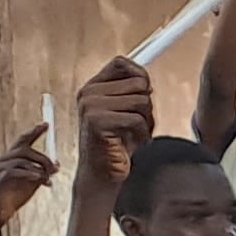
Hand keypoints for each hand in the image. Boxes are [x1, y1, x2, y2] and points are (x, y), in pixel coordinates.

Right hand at [0, 126, 57, 213]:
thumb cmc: (14, 196)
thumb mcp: (33, 182)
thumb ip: (43, 172)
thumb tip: (57, 164)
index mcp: (11, 159)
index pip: (23, 141)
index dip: (34, 132)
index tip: (45, 124)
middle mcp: (3, 160)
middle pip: (25, 148)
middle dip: (42, 157)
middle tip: (54, 169)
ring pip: (22, 159)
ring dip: (38, 168)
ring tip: (47, 179)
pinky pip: (16, 170)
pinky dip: (30, 174)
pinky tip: (40, 180)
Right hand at [71, 57, 152, 184]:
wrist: (102, 173)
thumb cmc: (117, 143)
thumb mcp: (126, 112)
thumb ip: (133, 91)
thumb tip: (146, 80)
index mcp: (93, 87)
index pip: (121, 62)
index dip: (140, 75)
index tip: (144, 94)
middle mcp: (88, 93)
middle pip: (139, 82)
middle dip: (147, 106)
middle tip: (137, 124)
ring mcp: (90, 106)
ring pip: (142, 101)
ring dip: (146, 121)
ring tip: (134, 133)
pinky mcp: (97, 121)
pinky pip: (137, 119)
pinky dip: (143, 134)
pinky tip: (133, 143)